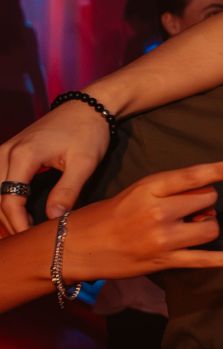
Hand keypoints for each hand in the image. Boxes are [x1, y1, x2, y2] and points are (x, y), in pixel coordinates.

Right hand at [0, 100, 110, 235]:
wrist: (88, 106)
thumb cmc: (88, 132)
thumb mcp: (84, 163)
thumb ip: (68, 190)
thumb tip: (53, 218)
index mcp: (23, 156)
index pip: (10, 200)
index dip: (19, 224)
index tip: (33, 241)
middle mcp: (6, 152)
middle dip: (10, 221)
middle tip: (29, 242)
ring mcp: (5, 150)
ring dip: (4, 211)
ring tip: (23, 230)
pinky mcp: (9, 151)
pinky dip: (4, 198)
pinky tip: (19, 213)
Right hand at [61, 162, 222, 279]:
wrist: (76, 246)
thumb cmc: (106, 215)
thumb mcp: (135, 192)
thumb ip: (168, 192)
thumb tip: (203, 200)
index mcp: (150, 188)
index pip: (193, 176)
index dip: (220, 171)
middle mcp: (159, 212)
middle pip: (207, 200)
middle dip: (204, 203)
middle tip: (189, 209)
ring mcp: (163, 239)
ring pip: (211, 228)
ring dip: (208, 226)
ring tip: (191, 227)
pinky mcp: (165, 261)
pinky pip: (206, 259)